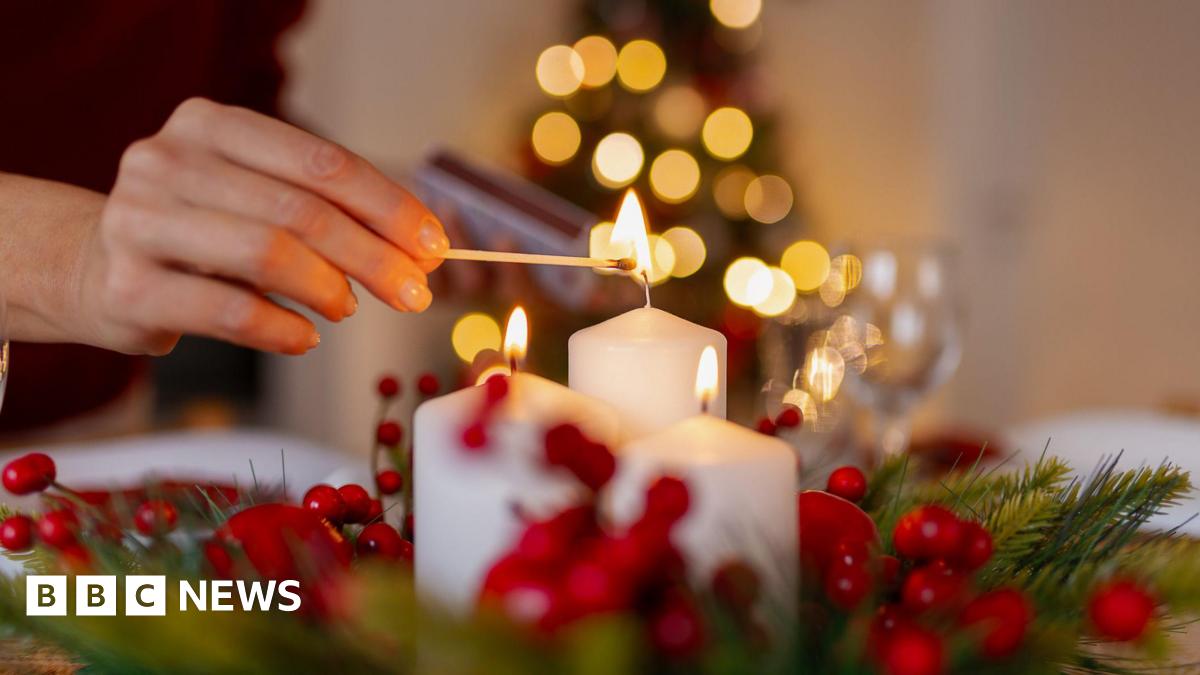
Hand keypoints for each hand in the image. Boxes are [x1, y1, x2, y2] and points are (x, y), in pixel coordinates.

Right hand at [80, 97, 446, 355]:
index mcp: (210, 124)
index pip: (323, 163)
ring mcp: (138, 221)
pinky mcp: (129, 288)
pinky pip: (231, 312)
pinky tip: (307, 337)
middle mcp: (167, 161)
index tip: (433, 247)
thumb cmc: (200, 230)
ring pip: (268, 256)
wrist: (94, 266)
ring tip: (347, 307)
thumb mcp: (254, 194)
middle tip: (414, 293)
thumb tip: (419, 250)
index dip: (390, 207)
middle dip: (374, 257)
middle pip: (302, 211)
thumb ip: (325, 207)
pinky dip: (284, 330)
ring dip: (329, 290)